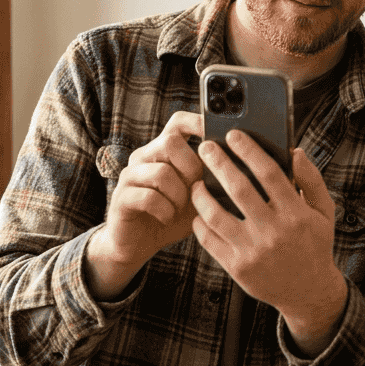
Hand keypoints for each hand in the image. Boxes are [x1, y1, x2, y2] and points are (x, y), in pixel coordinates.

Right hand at [86, 111, 203, 298]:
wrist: (138, 244)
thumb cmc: (173, 216)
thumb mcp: (198, 196)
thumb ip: (211, 179)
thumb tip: (243, 167)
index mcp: (163, 151)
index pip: (178, 122)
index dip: (198, 122)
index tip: (216, 133)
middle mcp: (144, 157)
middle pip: (169, 141)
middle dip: (190, 166)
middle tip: (195, 188)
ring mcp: (130, 176)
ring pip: (161, 172)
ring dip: (178, 194)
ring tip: (180, 207)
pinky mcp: (121, 197)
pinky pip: (148, 197)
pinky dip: (164, 210)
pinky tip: (167, 218)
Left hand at [191, 131, 346, 354]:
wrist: (308, 292)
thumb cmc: (315, 245)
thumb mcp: (324, 212)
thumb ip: (311, 180)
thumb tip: (295, 152)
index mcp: (296, 213)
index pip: (268, 173)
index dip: (249, 150)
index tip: (233, 135)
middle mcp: (274, 231)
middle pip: (239, 189)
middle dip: (219, 163)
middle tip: (206, 147)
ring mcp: (253, 250)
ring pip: (217, 215)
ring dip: (202, 194)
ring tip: (196, 182)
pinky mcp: (237, 267)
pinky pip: (210, 239)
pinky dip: (200, 222)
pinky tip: (198, 211)